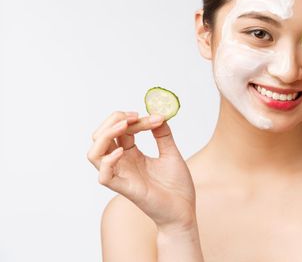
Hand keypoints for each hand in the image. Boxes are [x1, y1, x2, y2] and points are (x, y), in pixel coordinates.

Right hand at [87, 111, 196, 230]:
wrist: (183, 210)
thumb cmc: (176, 186)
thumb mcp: (171, 153)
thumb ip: (162, 134)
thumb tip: (158, 114)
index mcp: (131, 154)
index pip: (121, 130)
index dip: (132, 119)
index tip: (152, 116)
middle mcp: (122, 163)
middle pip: (100, 137)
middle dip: (113, 120)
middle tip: (134, 116)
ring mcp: (121, 175)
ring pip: (94, 154)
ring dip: (105, 135)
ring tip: (125, 126)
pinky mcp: (125, 188)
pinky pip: (104, 176)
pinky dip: (108, 161)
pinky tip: (123, 151)